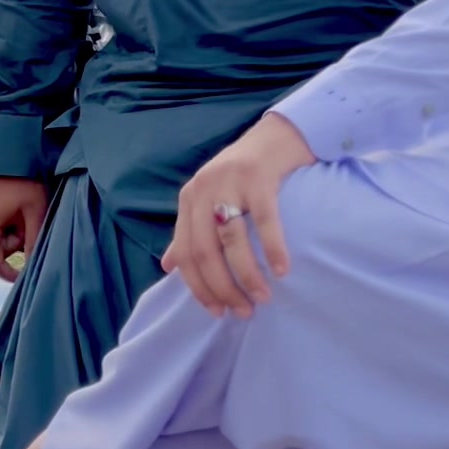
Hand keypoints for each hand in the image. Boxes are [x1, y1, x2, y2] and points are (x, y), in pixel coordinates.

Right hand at [0, 176, 48, 281]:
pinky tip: (13, 205)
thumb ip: (34, 239)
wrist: (9, 150)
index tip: (22, 278)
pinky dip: (3, 221)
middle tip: (28, 221)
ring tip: (21, 208)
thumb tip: (34, 264)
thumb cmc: (24, 178)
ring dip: (9, 230)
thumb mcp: (35, 210)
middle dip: (14, 242)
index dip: (8, 273)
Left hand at [161, 113, 314, 316]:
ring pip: (232, 241)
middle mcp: (203, 190)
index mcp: (189, 198)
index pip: (185, 254)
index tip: (217, 313)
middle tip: (244, 311)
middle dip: (223, 288)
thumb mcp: (210, 198)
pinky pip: (265, 221)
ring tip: (263, 297)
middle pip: (205, 252)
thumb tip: (167, 266)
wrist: (278, 135)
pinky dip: (273, 249)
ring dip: (248, 276)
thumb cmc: (245, 173)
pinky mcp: (258, 177)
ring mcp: (230, 182)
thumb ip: (189, 231)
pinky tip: (282, 270)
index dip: (199, 288)